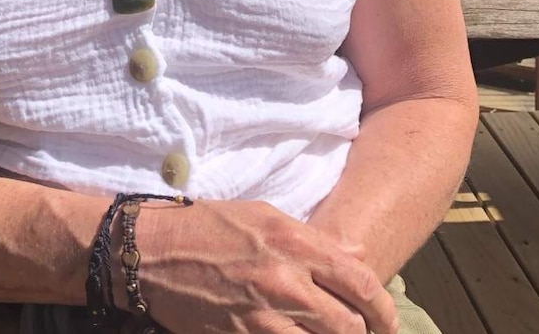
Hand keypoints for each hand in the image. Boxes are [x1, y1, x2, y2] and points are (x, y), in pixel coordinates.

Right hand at [131, 199, 397, 333]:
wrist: (152, 251)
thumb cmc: (209, 226)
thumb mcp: (264, 216)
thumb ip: (315, 240)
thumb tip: (357, 260)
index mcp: (294, 242)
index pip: (362, 283)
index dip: (384, 309)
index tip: (387, 321)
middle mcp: (285, 280)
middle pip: (349, 326)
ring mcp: (263, 316)